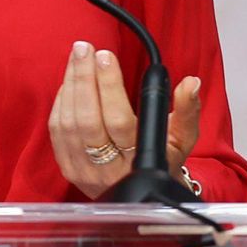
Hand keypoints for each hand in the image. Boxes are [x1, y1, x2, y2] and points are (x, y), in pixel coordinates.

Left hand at [48, 41, 202, 199]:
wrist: (142, 198)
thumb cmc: (163, 163)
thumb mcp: (182, 140)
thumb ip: (187, 111)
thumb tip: (190, 83)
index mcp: (137, 162)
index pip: (118, 119)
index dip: (109, 86)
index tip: (106, 57)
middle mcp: (107, 169)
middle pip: (87, 118)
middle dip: (83, 78)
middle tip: (84, 49)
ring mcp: (83, 170)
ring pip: (68, 122)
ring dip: (70, 84)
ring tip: (77, 57)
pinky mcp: (68, 168)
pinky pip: (56, 131)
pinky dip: (61, 101)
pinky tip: (69, 81)